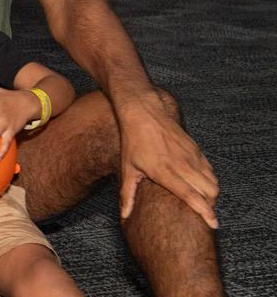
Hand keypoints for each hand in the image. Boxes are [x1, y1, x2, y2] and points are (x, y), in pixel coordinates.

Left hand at [115, 91, 218, 227]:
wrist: (144, 113)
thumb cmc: (133, 142)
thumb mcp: (127, 169)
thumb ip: (127, 195)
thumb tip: (124, 215)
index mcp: (165, 172)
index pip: (192, 196)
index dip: (205, 212)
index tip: (213, 224)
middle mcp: (182, 165)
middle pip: (209, 192)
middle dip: (210, 205)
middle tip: (202, 212)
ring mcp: (191, 156)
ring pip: (213, 181)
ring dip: (211, 193)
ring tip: (202, 201)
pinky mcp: (196, 149)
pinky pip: (210, 170)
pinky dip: (210, 180)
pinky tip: (201, 185)